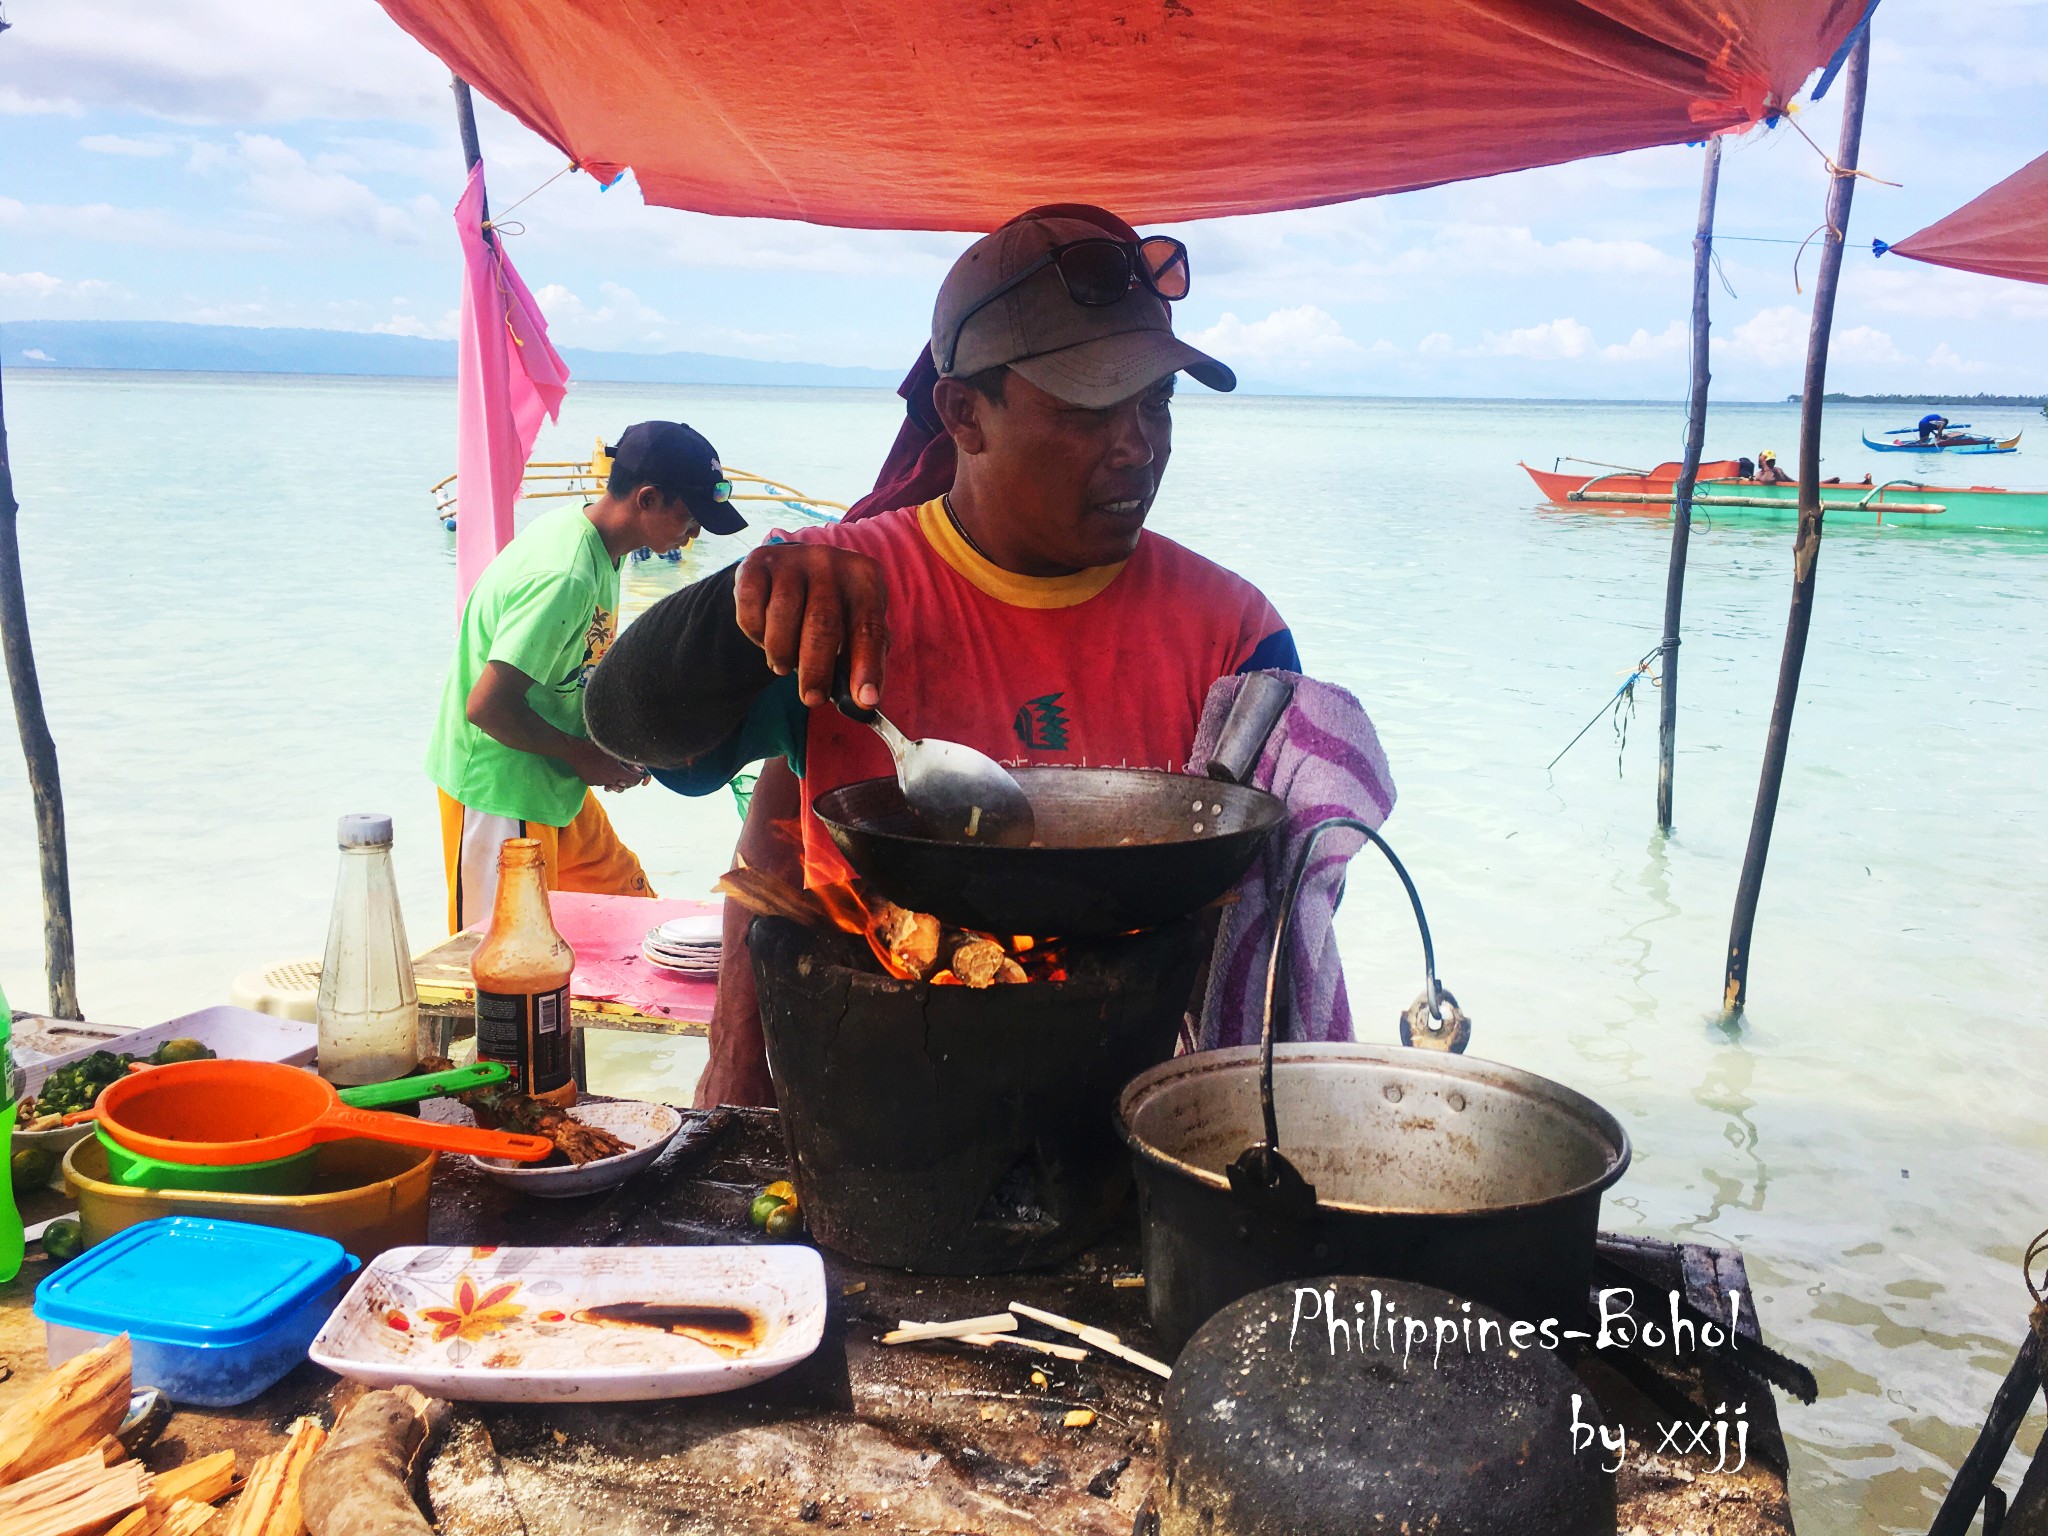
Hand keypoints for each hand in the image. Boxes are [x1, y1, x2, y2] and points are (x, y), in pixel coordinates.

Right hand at [571, 739, 646, 791]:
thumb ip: (628, 761)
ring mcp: (599, 783)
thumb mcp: (614, 752)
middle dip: (625, 779)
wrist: (576, 752)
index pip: (634, 780)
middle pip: (623, 785)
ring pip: (611, 784)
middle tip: (624, 772)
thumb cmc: (596, 748)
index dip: (637, 777)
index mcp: (617, 772)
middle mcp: (609, 780)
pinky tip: (599, 769)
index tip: (637, 774)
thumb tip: (640, 768)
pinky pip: (600, 783)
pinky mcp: (590, 783)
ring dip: (613, 779)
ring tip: (610, 769)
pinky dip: (602, 778)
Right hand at [733, 542, 887, 709]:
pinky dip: (756, 634)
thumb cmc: (831, 607)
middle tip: (812, 698)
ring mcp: (792, 559)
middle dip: (817, 669)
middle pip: (823, 623)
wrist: (790, 569)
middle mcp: (830, 560)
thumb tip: (863, 702)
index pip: (869, 627)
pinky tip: (765, 637)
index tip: (865, 700)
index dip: (867, 666)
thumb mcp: (855, 623)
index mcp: (864, 577)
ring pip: (782, 617)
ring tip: (784, 666)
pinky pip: (751, 609)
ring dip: (781, 652)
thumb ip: (862, 659)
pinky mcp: (757, 563)